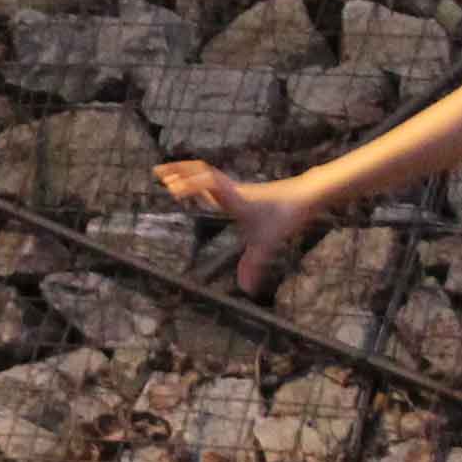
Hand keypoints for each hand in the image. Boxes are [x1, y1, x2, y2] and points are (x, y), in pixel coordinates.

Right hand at [157, 160, 316, 291]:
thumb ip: (254, 265)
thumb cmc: (285, 216)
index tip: (173, 191)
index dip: (191, 185)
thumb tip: (246, 290)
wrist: (304, 196)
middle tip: (157, 172)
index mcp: (234, 198)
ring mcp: (235, 187)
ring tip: (169, 176)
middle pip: (201, 171)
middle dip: (178, 170)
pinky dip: (199, 178)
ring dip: (187, 171)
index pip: (209, 183)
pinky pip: (213, 178)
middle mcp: (231, 189)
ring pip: (206, 172)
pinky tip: (195, 188)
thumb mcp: (268, 243)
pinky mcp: (240, 189)